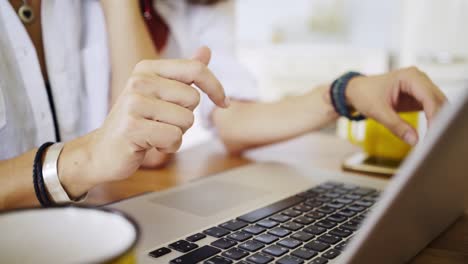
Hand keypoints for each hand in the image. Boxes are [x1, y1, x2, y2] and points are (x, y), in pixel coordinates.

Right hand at [59, 47, 227, 195]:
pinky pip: (174, 138)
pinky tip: (150, 145)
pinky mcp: (132, 127)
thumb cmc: (137, 121)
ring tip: (155, 133)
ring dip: (177, 134)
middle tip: (162, 122)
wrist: (103, 150)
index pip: (195, 69)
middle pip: (193, 99)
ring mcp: (133, 103)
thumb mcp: (160, 93)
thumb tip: (206, 50)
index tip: (223, 103)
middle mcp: (139, 80)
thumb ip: (184, 73)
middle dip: (185, 117)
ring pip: (186, 121)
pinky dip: (168, 147)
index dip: (215, 87)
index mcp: (147, 68)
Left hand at [346, 67, 446, 144]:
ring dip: (438, 121)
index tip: (434, 134)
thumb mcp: (377, 111)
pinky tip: (430, 133)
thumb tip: (414, 140)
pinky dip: (433, 121)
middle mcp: (419, 79)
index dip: (435, 116)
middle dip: (439, 120)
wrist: (356, 91)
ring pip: (439, 105)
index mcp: (409, 76)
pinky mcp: (419, 97)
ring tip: (432, 138)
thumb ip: (396, 126)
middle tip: (435, 140)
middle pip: (438, 100)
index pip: (429, 97)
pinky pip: (432, 109)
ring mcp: (421, 87)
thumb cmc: (364, 94)